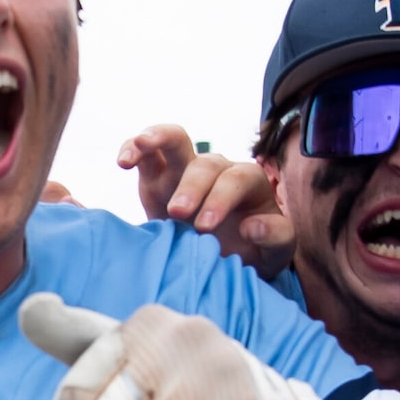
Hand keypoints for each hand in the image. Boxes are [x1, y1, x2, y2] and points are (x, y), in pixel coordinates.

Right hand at [119, 125, 291, 274]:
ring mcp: (185, 170)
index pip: (236, 180)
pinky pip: (146, 154)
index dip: (220, 199)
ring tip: (132, 157)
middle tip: (178, 214)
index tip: (204, 228)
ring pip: (174, 140)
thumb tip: (252, 226)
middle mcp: (217, 170)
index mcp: (248, 184)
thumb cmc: (253, 252)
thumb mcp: (276, 252)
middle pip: (206, 163)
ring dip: (155, 142)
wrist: (224, 260)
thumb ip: (276, 237)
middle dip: (191, 187)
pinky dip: (133, 148)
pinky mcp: (157, 178)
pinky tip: (123, 160)